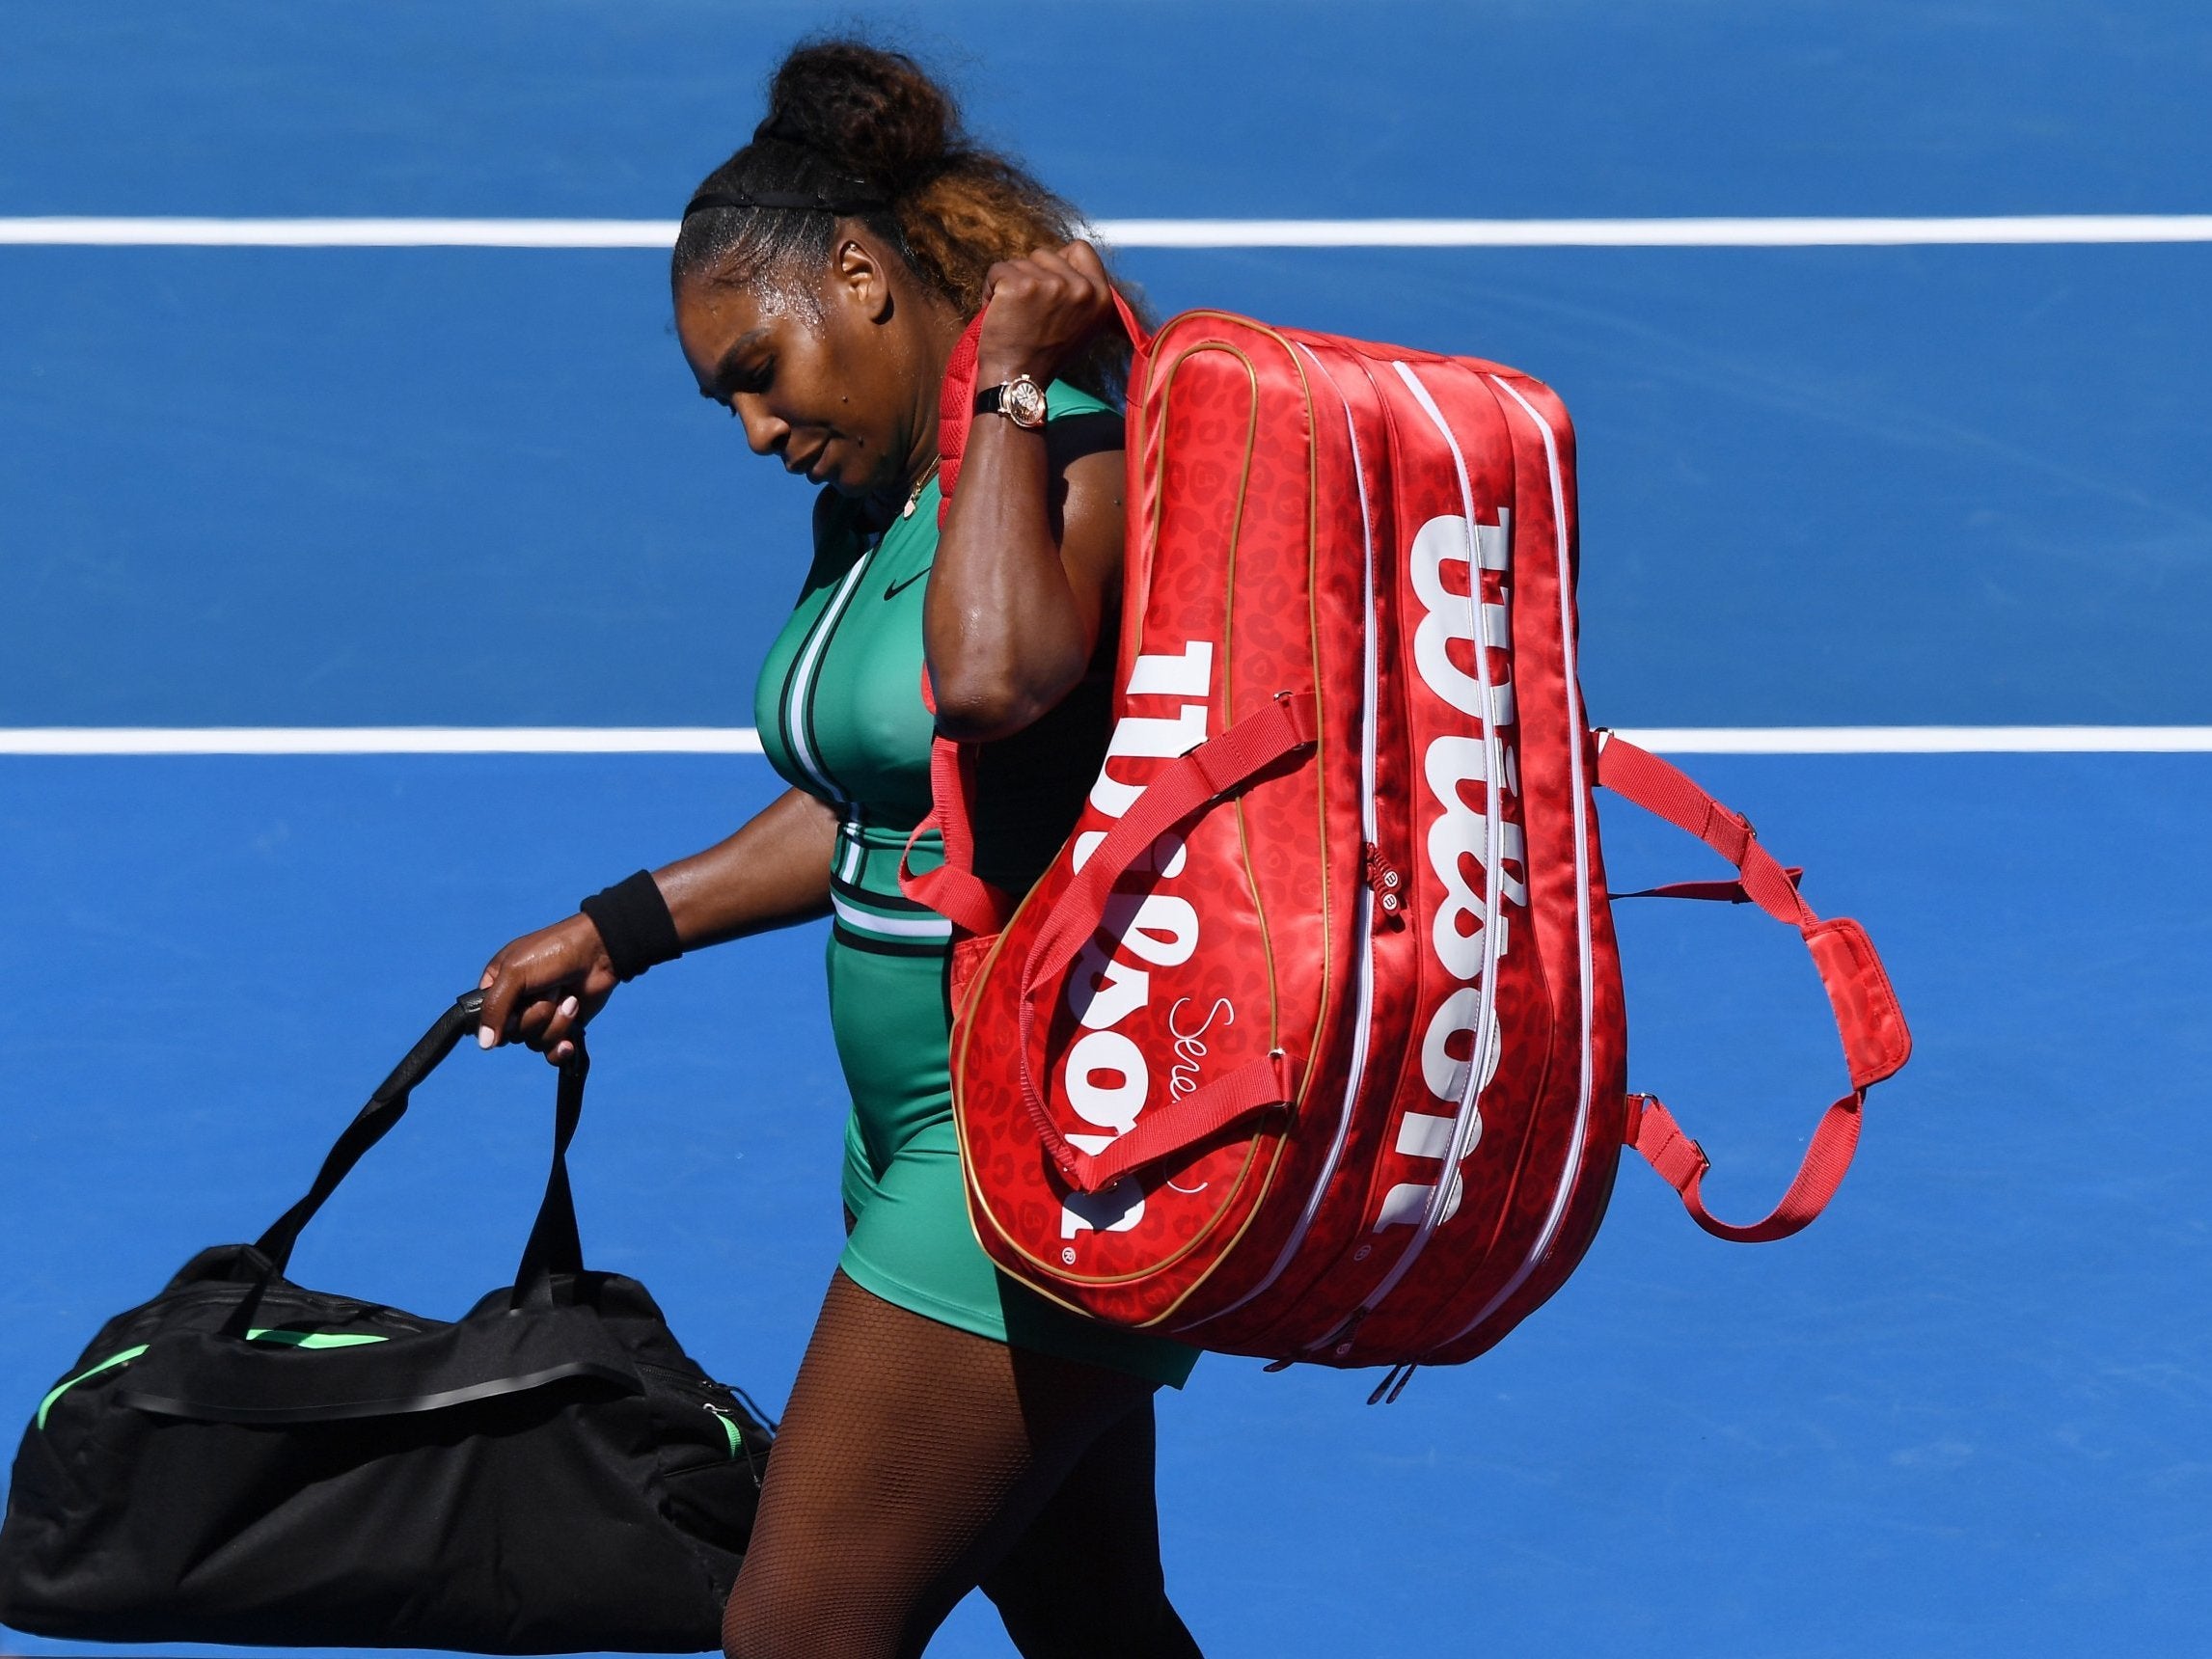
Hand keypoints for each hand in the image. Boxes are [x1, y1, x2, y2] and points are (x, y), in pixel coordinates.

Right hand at [476, 915, 617, 1064]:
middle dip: (535, 1015)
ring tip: (569, 999)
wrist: (599, 952)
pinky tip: (568, 1042)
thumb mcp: (515, 973)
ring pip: (534, 1043)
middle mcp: (516, 1004)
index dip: (499, 1019)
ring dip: (555, 1023)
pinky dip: (559, 1048)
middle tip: (551, 989)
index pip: (484, 1020)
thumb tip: (484, 1044)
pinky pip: (551, 1053)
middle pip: (512, 1034)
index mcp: (497, 987)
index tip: (514, 1006)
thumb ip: (495, 1008)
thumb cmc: (554, 952)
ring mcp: (540, 1017)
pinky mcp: (562, 1027)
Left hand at [975, 240, 1117, 387]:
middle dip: (1031, 275)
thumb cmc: (1044, 354)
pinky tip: (996, 313)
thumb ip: (1080, 292)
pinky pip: (997, 269)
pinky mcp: (1022, 286)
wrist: (1018, 380)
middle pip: (1045, 254)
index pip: (1080, 249)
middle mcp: (1082, 289)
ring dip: (1010, 283)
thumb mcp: (1080, 324)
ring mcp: (1052, 285)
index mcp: (1102, 297)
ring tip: (1013, 315)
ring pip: (1020, 262)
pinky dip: (990, 288)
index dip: (1059, 262)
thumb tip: (1067, 259)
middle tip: (1028, 311)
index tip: (1047, 286)